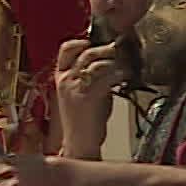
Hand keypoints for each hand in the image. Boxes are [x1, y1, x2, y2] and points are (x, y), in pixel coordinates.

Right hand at [53, 38, 119, 154]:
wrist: (79, 144)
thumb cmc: (82, 121)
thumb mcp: (80, 94)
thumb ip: (89, 78)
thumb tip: (107, 64)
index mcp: (60, 78)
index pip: (65, 50)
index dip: (79, 42)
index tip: (92, 41)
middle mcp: (66, 80)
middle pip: (85, 53)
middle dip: (103, 49)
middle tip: (116, 49)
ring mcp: (76, 88)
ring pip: (97, 63)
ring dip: (113, 61)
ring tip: (123, 64)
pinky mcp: (88, 97)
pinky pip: (106, 78)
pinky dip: (118, 74)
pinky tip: (124, 76)